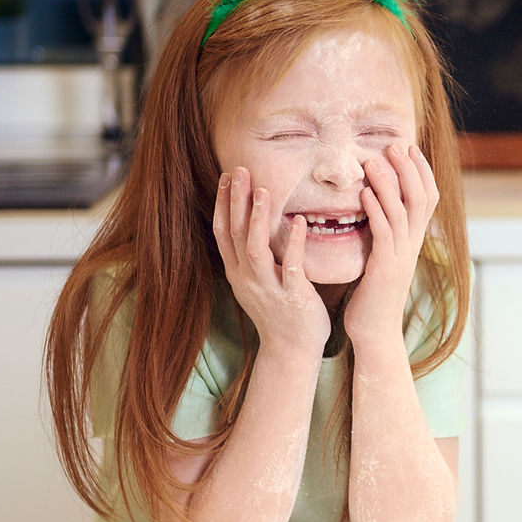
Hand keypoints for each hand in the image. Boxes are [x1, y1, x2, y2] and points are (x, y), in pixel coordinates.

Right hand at [213, 167, 329, 354]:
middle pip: (233, 233)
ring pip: (254, 248)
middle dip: (234, 201)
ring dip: (256, 218)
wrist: (292, 351)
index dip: (222, 203)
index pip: (222, 232)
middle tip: (238, 170)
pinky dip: (293, 242)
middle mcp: (246, 278)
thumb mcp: (259, 282)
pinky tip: (299, 221)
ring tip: (262, 189)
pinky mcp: (292, 296)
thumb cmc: (281, 313)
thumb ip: (254, 257)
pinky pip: (291, 266)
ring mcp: (267, 288)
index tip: (226, 176)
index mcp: (238, 273)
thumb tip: (251, 227)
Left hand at [343, 143, 438, 344]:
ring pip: (402, 211)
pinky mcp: (385, 268)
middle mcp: (413, 245)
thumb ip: (385, 233)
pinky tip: (364, 192)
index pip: (428, 198)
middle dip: (409, 169)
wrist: (374, 331)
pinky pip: (383, 233)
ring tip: (376, 160)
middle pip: (420, 198)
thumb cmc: (373, 294)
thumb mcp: (383, 257)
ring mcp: (401, 256)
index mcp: (413, 240)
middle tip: (396, 144)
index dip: (421, 171)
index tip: (408, 147)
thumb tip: (377, 207)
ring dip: (389, 183)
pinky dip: (375, 209)